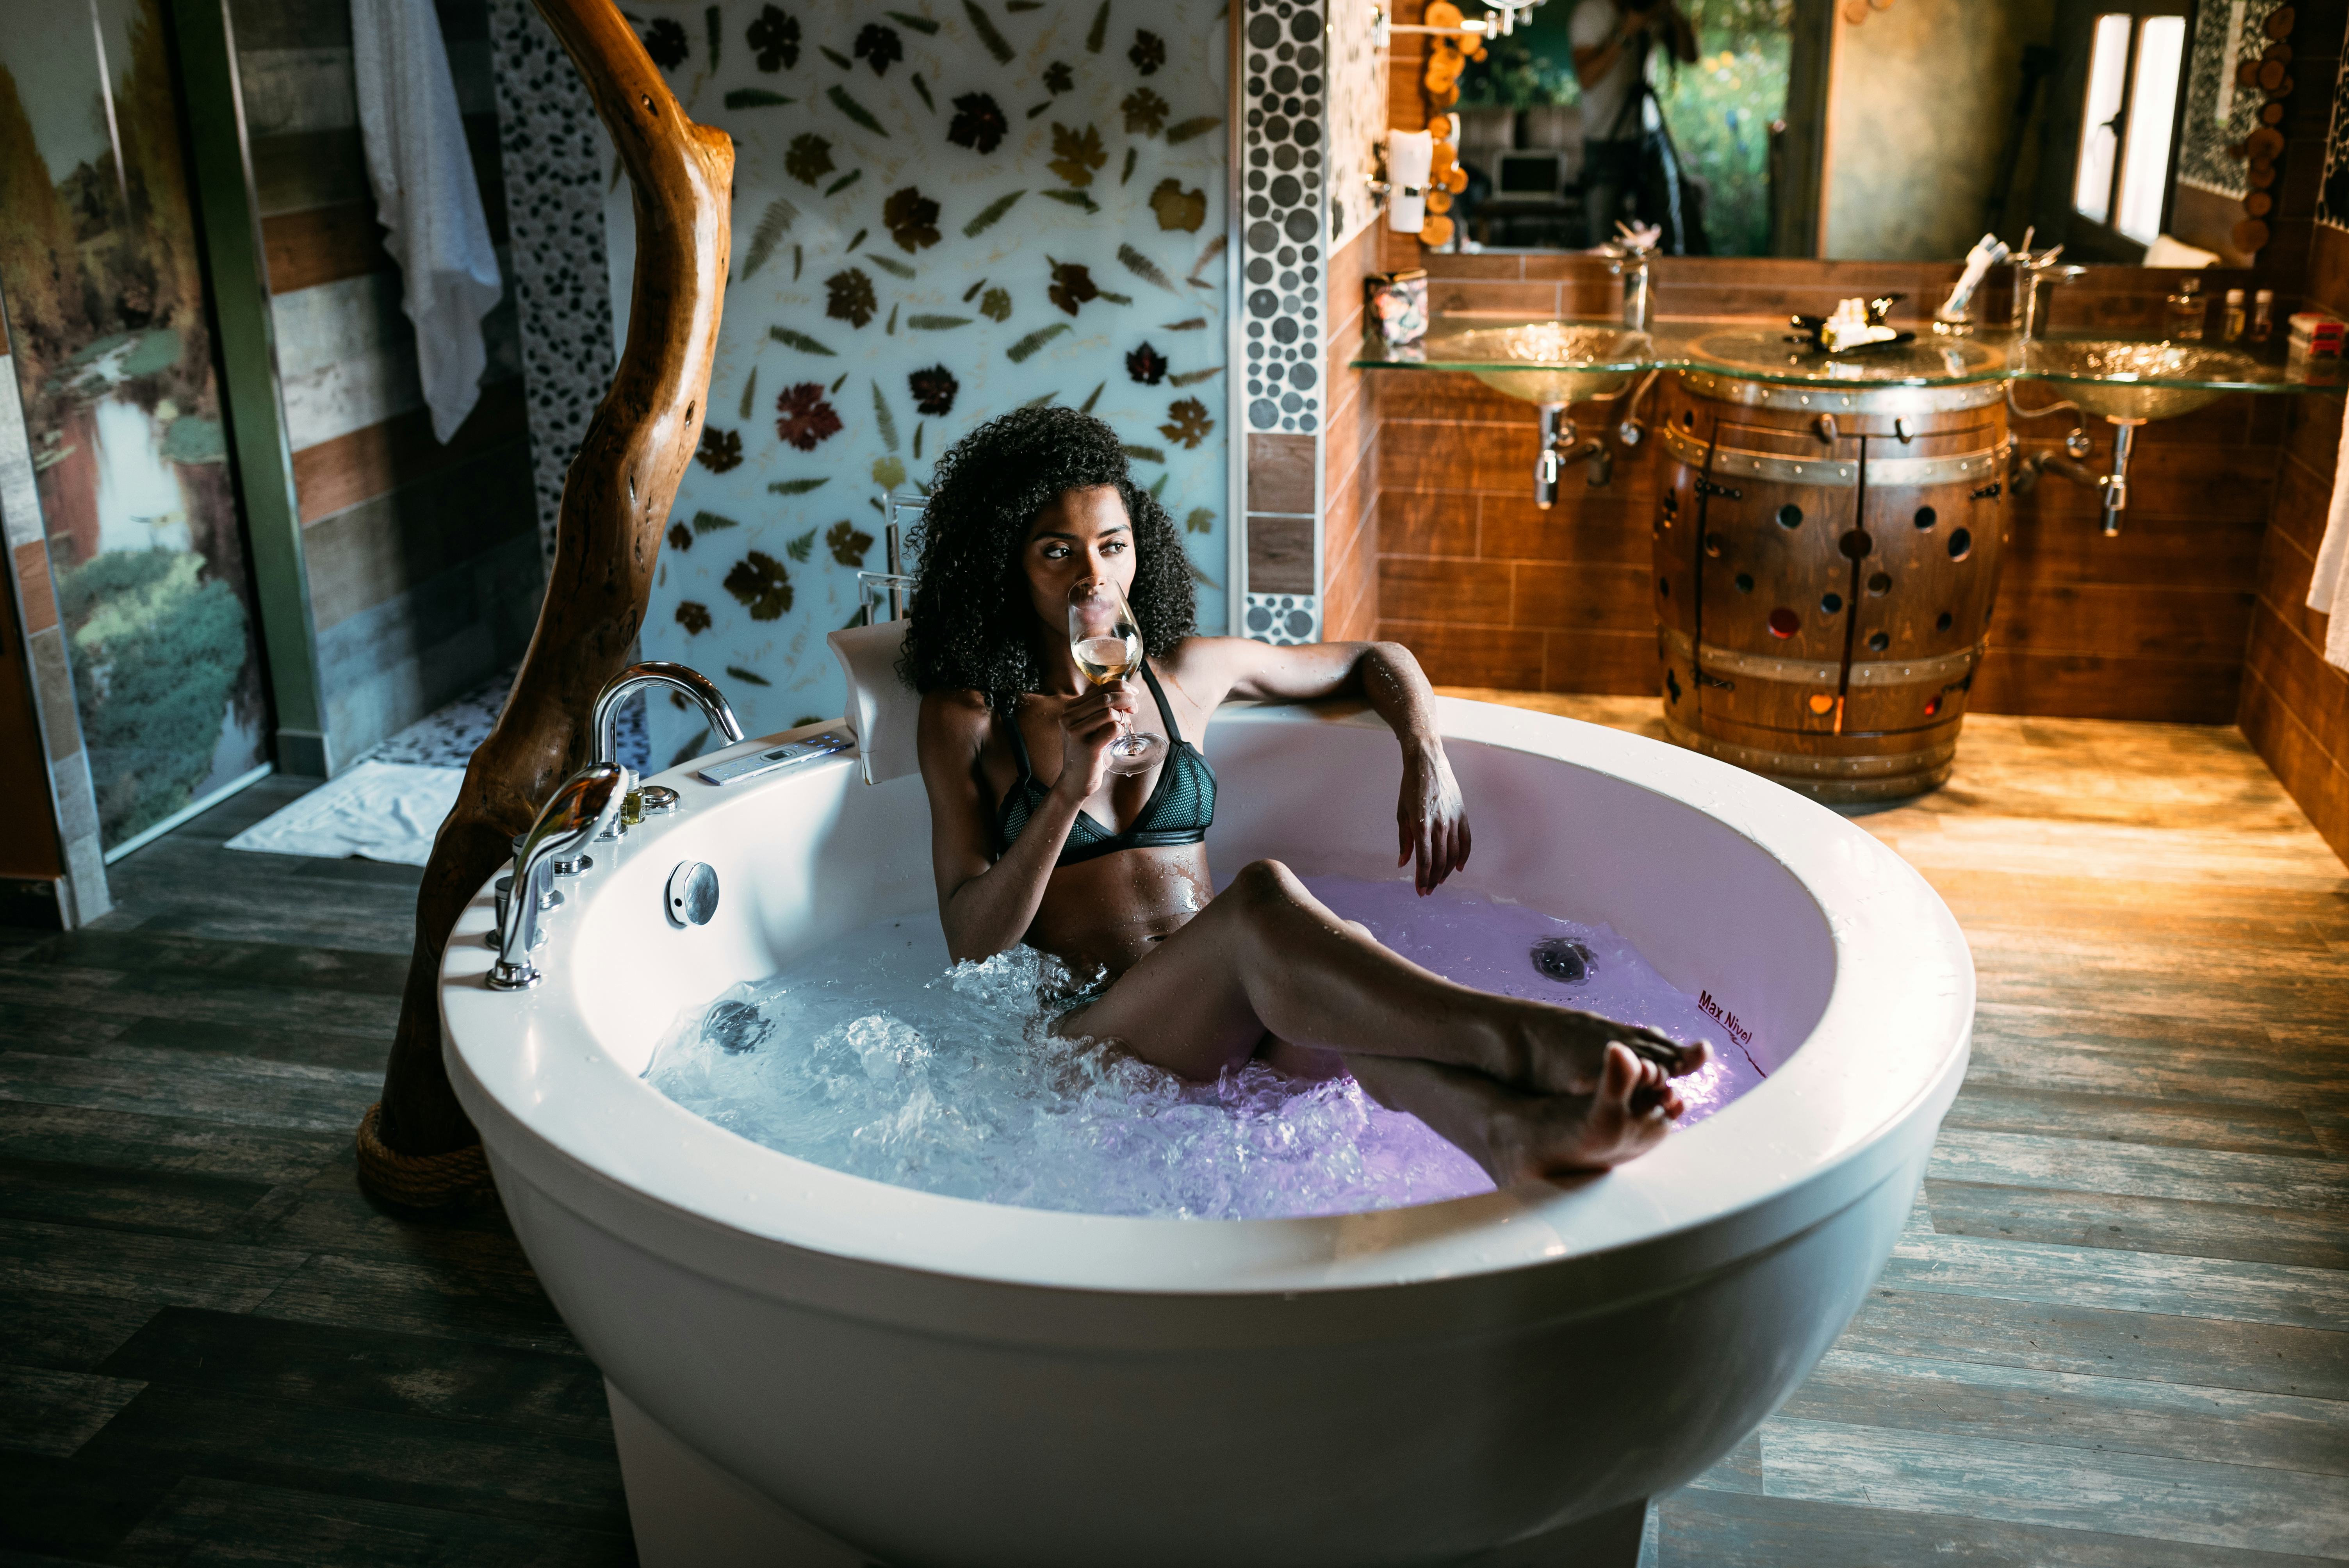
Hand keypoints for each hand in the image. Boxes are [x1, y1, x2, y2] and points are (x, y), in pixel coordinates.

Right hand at [1052, 680, 1136, 804]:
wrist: (1075, 781)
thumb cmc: (1088, 752)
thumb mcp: (1089, 726)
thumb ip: (1101, 710)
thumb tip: (1127, 696)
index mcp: (1069, 709)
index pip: (1101, 687)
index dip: (1122, 687)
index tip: (1133, 695)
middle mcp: (1068, 717)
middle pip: (1106, 697)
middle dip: (1127, 700)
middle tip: (1135, 709)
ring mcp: (1076, 732)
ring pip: (1110, 712)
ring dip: (1122, 718)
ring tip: (1121, 728)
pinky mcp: (1088, 747)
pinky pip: (1113, 729)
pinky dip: (1121, 731)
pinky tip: (1116, 739)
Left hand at [1398, 742, 1471, 895]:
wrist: (1427, 762)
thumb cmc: (1410, 787)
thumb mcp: (1401, 814)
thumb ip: (1404, 840)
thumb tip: (1403, 863)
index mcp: (1422, 825)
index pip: (1425, 861)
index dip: (1422, 879)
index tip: (1419, 891)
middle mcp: (1440, 825)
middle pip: (1440, 861)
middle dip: (1433, 879)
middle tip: (1427, 890)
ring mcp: (1454, 820)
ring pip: (1453, 854)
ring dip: (1446, 871)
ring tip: (1438, 881)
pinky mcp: (1462, 814)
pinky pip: (1466, 841)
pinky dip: (1463, 857)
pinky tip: (1458, 868)